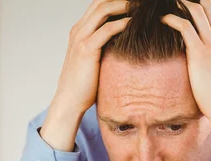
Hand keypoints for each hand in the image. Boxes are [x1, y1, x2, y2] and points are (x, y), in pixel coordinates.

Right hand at [42, 0, 129, 150]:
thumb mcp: (94, 61)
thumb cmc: (84, 85)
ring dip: (124, 5)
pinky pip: (107, 30)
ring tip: (141, 7)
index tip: (135, 4)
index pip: (98, 5)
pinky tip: (135, 24)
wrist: (69, 101)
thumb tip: (125, 47)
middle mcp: (79, 30)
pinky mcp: (86, 49)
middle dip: (121, 0)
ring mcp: (81, 38)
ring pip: (103, 10)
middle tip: (140, 3)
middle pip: (100, 1)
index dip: (115, 1)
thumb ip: (105, 48)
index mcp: (80, 31)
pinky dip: (122, 24)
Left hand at [161, 0, 210, 121]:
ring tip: (167, 4)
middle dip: (192, 1)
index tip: (191, 6)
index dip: (205, 7)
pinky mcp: (199, 52)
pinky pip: (184, 26)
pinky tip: (162, 19)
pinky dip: (171, 19)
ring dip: (180, 4)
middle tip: (178, 2)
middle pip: (208, 6)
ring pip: (196, 11)